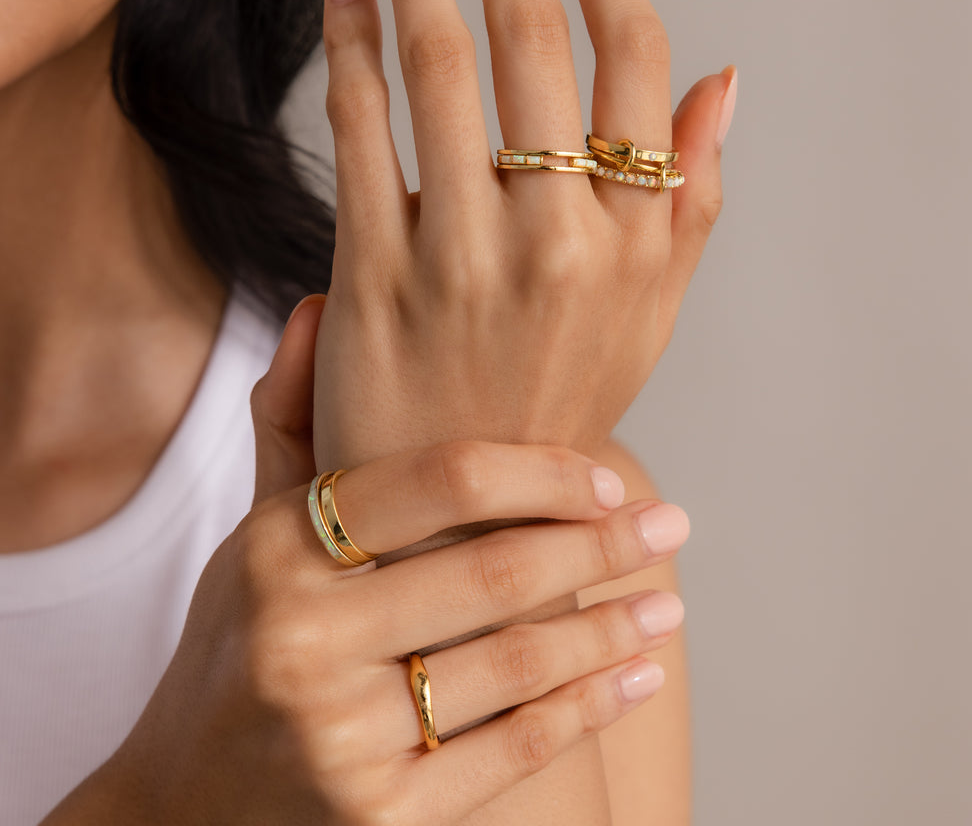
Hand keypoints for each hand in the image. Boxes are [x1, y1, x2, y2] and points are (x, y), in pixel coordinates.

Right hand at [78, 301, 688, 825]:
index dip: (542, 471)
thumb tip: (316, 306)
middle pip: (493, 570)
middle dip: (602, 545)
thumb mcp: (255, 533)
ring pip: (515, 664)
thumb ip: (290, 422)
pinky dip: (587, 710)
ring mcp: (339, 738)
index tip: (607, 473)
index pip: (441, 479)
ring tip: (667, 604)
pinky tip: (634, 678)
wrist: (191, 800)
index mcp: (277, 550)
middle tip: (671, 525)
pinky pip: (511, 754)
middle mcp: (301, 640)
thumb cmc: (243, 641)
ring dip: (611, 629)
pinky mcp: (379, 818)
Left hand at [313, 0, 735, 470]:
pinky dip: (351, 46)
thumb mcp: (654, 313)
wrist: (474, 514)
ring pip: (439, 68)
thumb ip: (691, 198)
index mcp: (637, 240)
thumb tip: (724, 81)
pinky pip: (363, 134)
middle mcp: (559, 241)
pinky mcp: (378, 278)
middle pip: (532, 43)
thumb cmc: (562, 400)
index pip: (633, 63)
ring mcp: (464, 259)